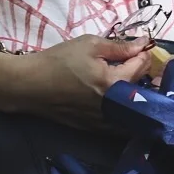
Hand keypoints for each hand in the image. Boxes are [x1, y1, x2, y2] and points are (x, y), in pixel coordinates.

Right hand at [17, 35, 150, 127]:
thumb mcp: (89, 45)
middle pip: (141, 90)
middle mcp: (113, 106)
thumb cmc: (58, 61)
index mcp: (113, 83)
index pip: (140, 68)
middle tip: (136, 61)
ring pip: (132, 111)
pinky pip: (118, 123)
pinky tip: (118, 100)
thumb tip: (142, 45)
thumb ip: (119, 47)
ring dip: (136, 96)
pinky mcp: (93, 129)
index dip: (144, 55)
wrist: (29, 85)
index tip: (142, 47)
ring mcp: (104, 121)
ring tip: (129, 81)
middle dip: (143, 75)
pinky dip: (124, 112)